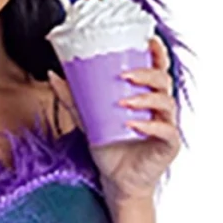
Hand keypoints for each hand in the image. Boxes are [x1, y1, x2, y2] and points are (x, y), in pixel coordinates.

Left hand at [47, 33, 180, 200]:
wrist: (116, 182)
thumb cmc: (109, 148)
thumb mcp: (88, 120)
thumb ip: (73, 99)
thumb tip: (53, 73)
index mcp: (147, 96)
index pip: (158, 68)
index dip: (158, 53)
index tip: (148, 40)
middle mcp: (161, 107)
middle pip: (163, 80)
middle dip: (146, 74)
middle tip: (125, 76)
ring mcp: (167, 125)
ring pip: (166, 103)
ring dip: (146, 99)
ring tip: (123, 102)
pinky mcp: (169, 146)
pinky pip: (166, 131)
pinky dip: (151, 127)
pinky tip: (134, 125)